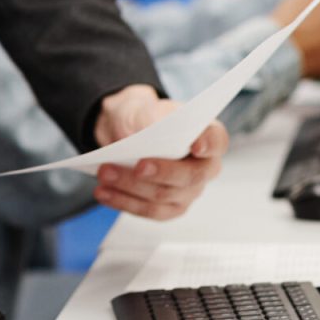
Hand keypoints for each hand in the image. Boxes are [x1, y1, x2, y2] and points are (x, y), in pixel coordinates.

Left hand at [91, 86, 228, 219]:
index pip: (216, 141)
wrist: (129, 132)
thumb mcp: (144, 108)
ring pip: (164, 196)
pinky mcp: (170, 208)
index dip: (208, 144)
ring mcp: (189, 191)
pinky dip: (123, 201)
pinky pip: (149, 211)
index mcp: (207, 136)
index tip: (195, 145)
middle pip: (190, 176)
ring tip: (104, 173)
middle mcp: (205, 168)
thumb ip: (148, 119)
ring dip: (131, 187)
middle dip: (162, 172)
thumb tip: (141, 137)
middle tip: (137, 166)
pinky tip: (103, 192)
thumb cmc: (145, 118)